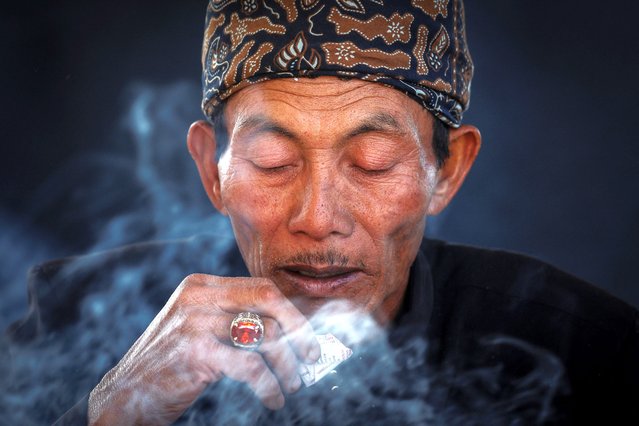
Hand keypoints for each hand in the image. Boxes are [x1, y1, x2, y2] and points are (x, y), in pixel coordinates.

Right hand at [87, 274, 319, 424]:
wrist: (124, 396)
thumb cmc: (172, 365)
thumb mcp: (201, 331)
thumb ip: (237, 321)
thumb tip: (292, 327)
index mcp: (201, 286)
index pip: (261, 287)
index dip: (292, 311)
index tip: (309, 334)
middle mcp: (198, 296)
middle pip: (268, 299)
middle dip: (298, 328)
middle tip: (311, 355)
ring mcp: (194, 321)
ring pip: (264, 334)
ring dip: (287, 363)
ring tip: (292, 383)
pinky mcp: (195, 351)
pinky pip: (251, 366)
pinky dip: (269, 385)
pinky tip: (272, 398)